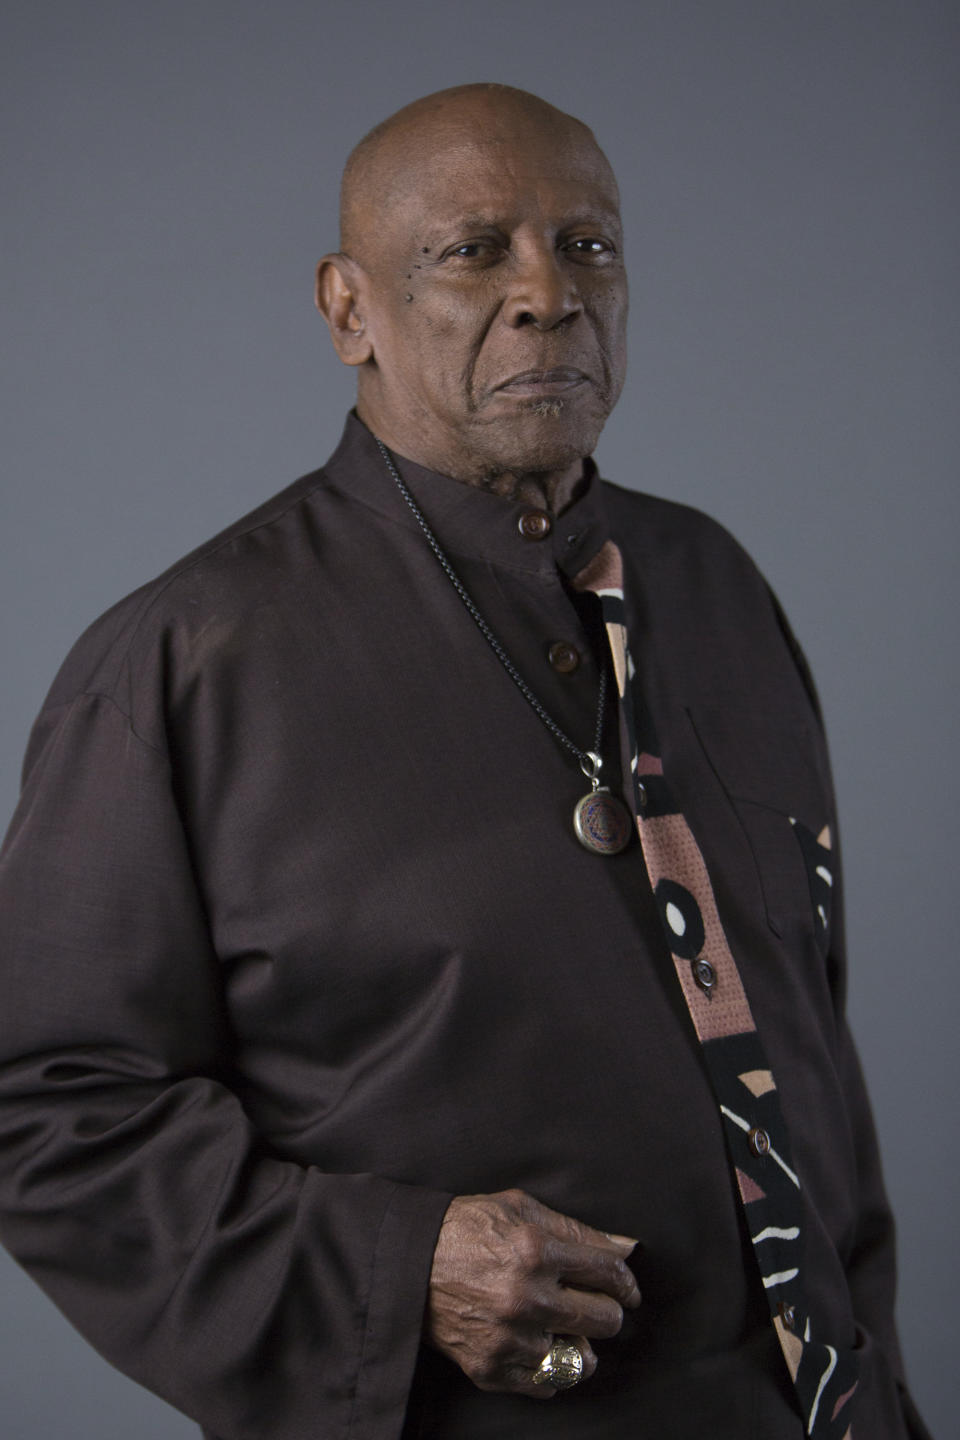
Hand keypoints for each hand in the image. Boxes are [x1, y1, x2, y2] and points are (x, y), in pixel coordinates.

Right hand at [424, 1188, 640, 1396]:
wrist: (408, 1261)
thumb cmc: (467, 1228)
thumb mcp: (520, 1208)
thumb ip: (576, 1229)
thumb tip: (626, 1247)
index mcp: (535, 1250)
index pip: (609, 1272)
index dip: (626, 1281)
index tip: (627, 1290)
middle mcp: (525, 1298)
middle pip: (604, 1320)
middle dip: (606, 1311)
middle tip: (593, 1305)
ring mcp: (508, 1339)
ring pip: (581, 1361)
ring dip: (579, 1344)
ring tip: (564, 1328)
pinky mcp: (491, 1369)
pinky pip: (548, 1385)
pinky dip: (550, 1368)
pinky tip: (538, 1344)